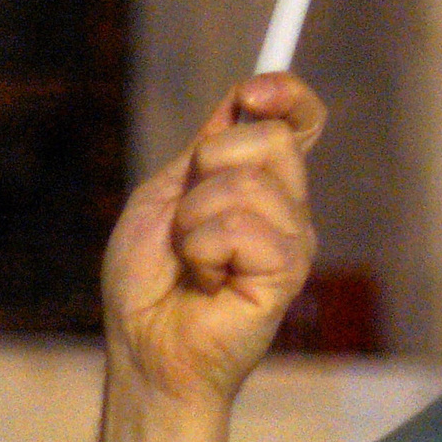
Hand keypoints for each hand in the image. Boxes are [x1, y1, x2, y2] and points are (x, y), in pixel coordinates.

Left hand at [85, 75, 326, 441]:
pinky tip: (206, 280)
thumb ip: (207, 148)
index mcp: (255, 181)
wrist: (144, 348)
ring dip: (194, 220)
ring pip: (248, 184)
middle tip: (185, 223)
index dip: (285, 94)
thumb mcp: (163, 196)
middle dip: (206, 171)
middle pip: (270, 139)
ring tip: (190, 260)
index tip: (253, 93)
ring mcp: (292, 238)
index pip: (296, 119)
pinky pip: (245, 228)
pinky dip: (205, 248)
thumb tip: (249, 96)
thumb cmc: (147, 281)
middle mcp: (283, 205)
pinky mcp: (288, 271)